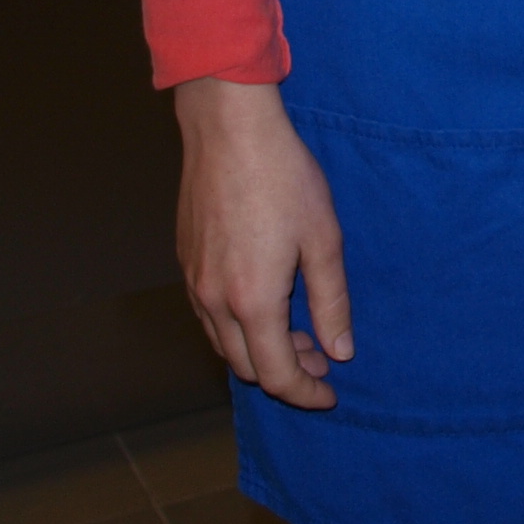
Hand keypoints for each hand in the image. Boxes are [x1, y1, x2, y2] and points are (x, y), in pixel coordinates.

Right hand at [175, 78, 350, 408]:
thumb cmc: (284, 178)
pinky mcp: (185, 262)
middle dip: (286, 372)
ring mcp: (193, 282)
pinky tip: (263, 302)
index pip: (277, 375)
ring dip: (259, 350)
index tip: (330, 394)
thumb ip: (331, 302)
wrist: (229, 130)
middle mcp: (214, 302)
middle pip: (246, 367)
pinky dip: (237, 327)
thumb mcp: (324, 239)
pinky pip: (208, 316)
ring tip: (297, 331)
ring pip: (223, 343)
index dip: (305, 393)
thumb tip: (339, 352)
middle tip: (321, 356)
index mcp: (252, 302)